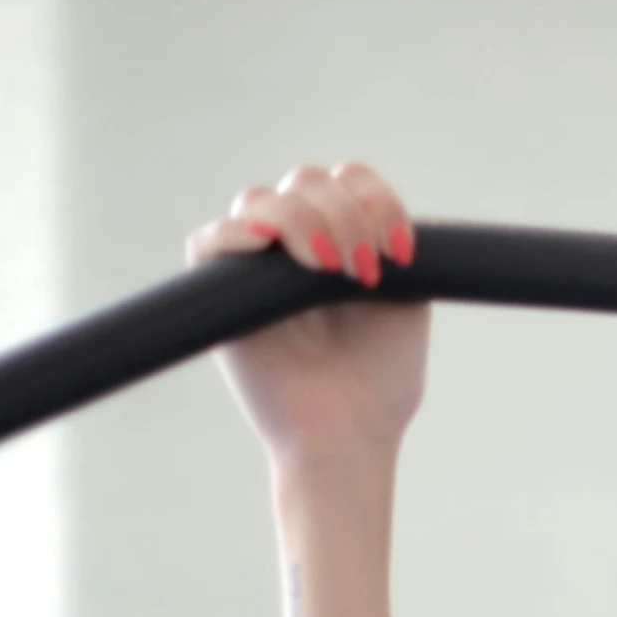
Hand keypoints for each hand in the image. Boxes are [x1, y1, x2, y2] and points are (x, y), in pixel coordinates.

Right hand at [186, 162, 427, 486]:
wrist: (348, 435)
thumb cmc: (379, 382)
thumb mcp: (406, 302)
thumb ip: (390, 244)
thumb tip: (365, 204)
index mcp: (344, 241)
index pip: (349, 181)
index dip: (376, 199)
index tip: (402, 251)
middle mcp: (296, 245)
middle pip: (307, 181)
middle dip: (344, 214)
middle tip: (365, 269)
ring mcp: (255, 266)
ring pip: (261, 199)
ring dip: (302, 221)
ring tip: (331, 270)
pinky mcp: (218, 294)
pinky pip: (210, 241)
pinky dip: (237, 234)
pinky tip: (268, 249)